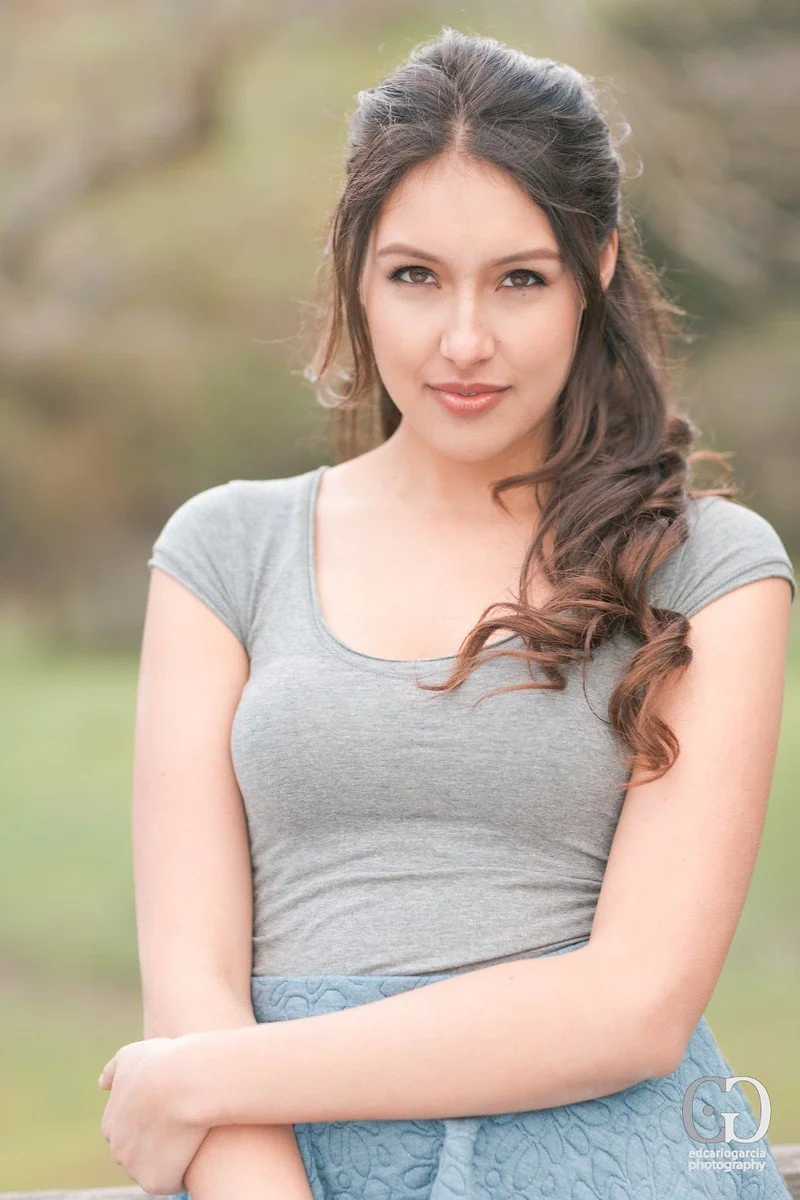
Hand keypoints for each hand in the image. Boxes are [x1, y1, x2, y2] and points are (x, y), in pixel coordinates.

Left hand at [98, 1037, 208, 1194]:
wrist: (184, 1081)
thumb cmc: (161, 1063)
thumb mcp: (131, 1055)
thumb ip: (114, 1070)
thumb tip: (102, 1084)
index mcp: (110, 1124)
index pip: (129, 1132)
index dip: (152, 1122)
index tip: (170, 1110)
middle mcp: (117, 1150)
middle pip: (139, 1154)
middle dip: (157, 1143)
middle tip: (182, 1122)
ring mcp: (134, 1168)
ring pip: (154, 1168)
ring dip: (170, 1158)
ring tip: (191, 1135)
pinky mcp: (155, 1182)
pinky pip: (171, 1181)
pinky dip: (182, 1170)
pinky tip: (195, 1149)